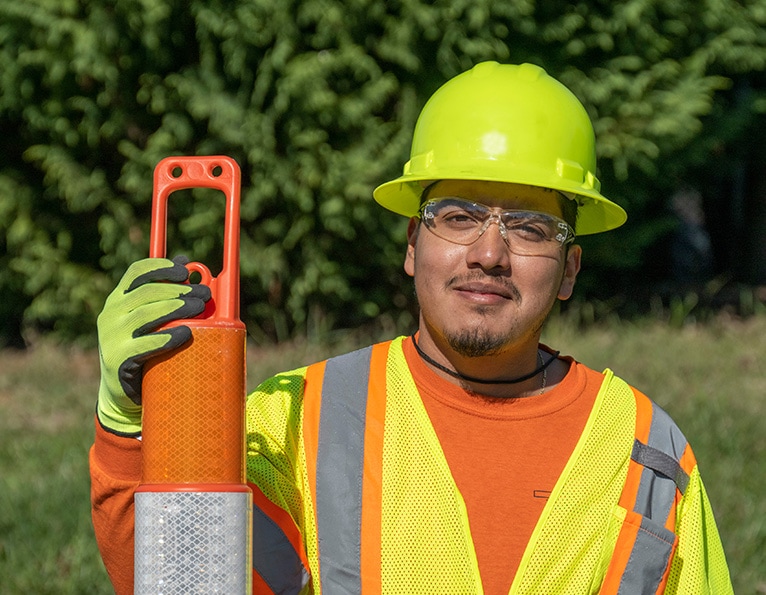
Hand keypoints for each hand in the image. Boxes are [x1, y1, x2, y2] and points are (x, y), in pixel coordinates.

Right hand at [96, 256, 210, 435]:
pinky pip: (145, 345)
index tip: (185, 271)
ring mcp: (111, 336)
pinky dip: (167, 338)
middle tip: (204, 295)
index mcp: (118, 299)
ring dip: (177, 309)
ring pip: (147, 314)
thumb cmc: (142, 348)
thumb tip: (187, 262)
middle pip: (147, 292)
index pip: (136, 273)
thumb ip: (164, 293)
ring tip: (199, 308)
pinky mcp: (118, 359)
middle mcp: (111, 314)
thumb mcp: (149, 319)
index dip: (161, 268)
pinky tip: (185, 333)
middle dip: (179, 290)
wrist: (120, 391)